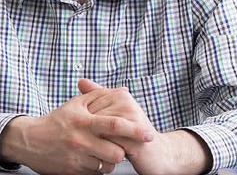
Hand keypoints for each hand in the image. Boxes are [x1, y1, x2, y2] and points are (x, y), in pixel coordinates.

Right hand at [0, 88, 153, 173]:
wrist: (29, 140)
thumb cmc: (55, 121)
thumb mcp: (74, 105)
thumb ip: (98, 96)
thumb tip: (122, 90)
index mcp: (83, 121)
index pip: (115, 125)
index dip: (135, 130)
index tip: (149, 134)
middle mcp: (81, 139)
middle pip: (116, 152)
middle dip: (121, 151)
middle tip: (118, 146)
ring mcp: (77, 157)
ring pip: (108, 165)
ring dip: (109, 161)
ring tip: (102, 153)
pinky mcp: (73, 170)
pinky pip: (96, 173)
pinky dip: (97, 168)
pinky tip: (91, 159)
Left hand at [80, 79, 209, 174]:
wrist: (158, 154)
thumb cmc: (132, 135)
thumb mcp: (114, 113)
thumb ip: (98, 96)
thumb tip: (80, 81)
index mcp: (120, 95)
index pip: (89, 102)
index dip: (82, 118)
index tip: (78, 127)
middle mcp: (126, 103)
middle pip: (93, 115)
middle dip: (85, 129)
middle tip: (80, 138)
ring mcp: (131, 119)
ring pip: (99, 128)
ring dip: (92, 139)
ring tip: (90, 146)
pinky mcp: (134, 137)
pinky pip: (110, 141)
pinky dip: (101, 148)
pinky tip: (98, 154)